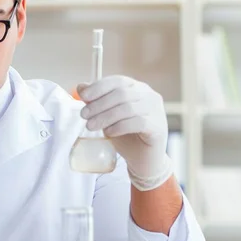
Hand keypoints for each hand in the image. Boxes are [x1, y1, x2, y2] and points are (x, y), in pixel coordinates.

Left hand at [77, 75, 172, 190]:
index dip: (99, 87)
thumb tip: (81, 87)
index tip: (83, 97)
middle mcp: (150, 96)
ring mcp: (157, 111)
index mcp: (137, 88)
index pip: (118, 81)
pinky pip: (138, 123)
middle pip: (121, 94)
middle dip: (99, 104)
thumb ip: (97, 101)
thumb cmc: (125, 135)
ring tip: (91, 126)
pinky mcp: (158, 127)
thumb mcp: (107, 116)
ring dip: (106, 117)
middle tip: (84, 115)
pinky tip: (108, 133)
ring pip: (128, 108)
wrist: (142, 160)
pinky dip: (119, 127)